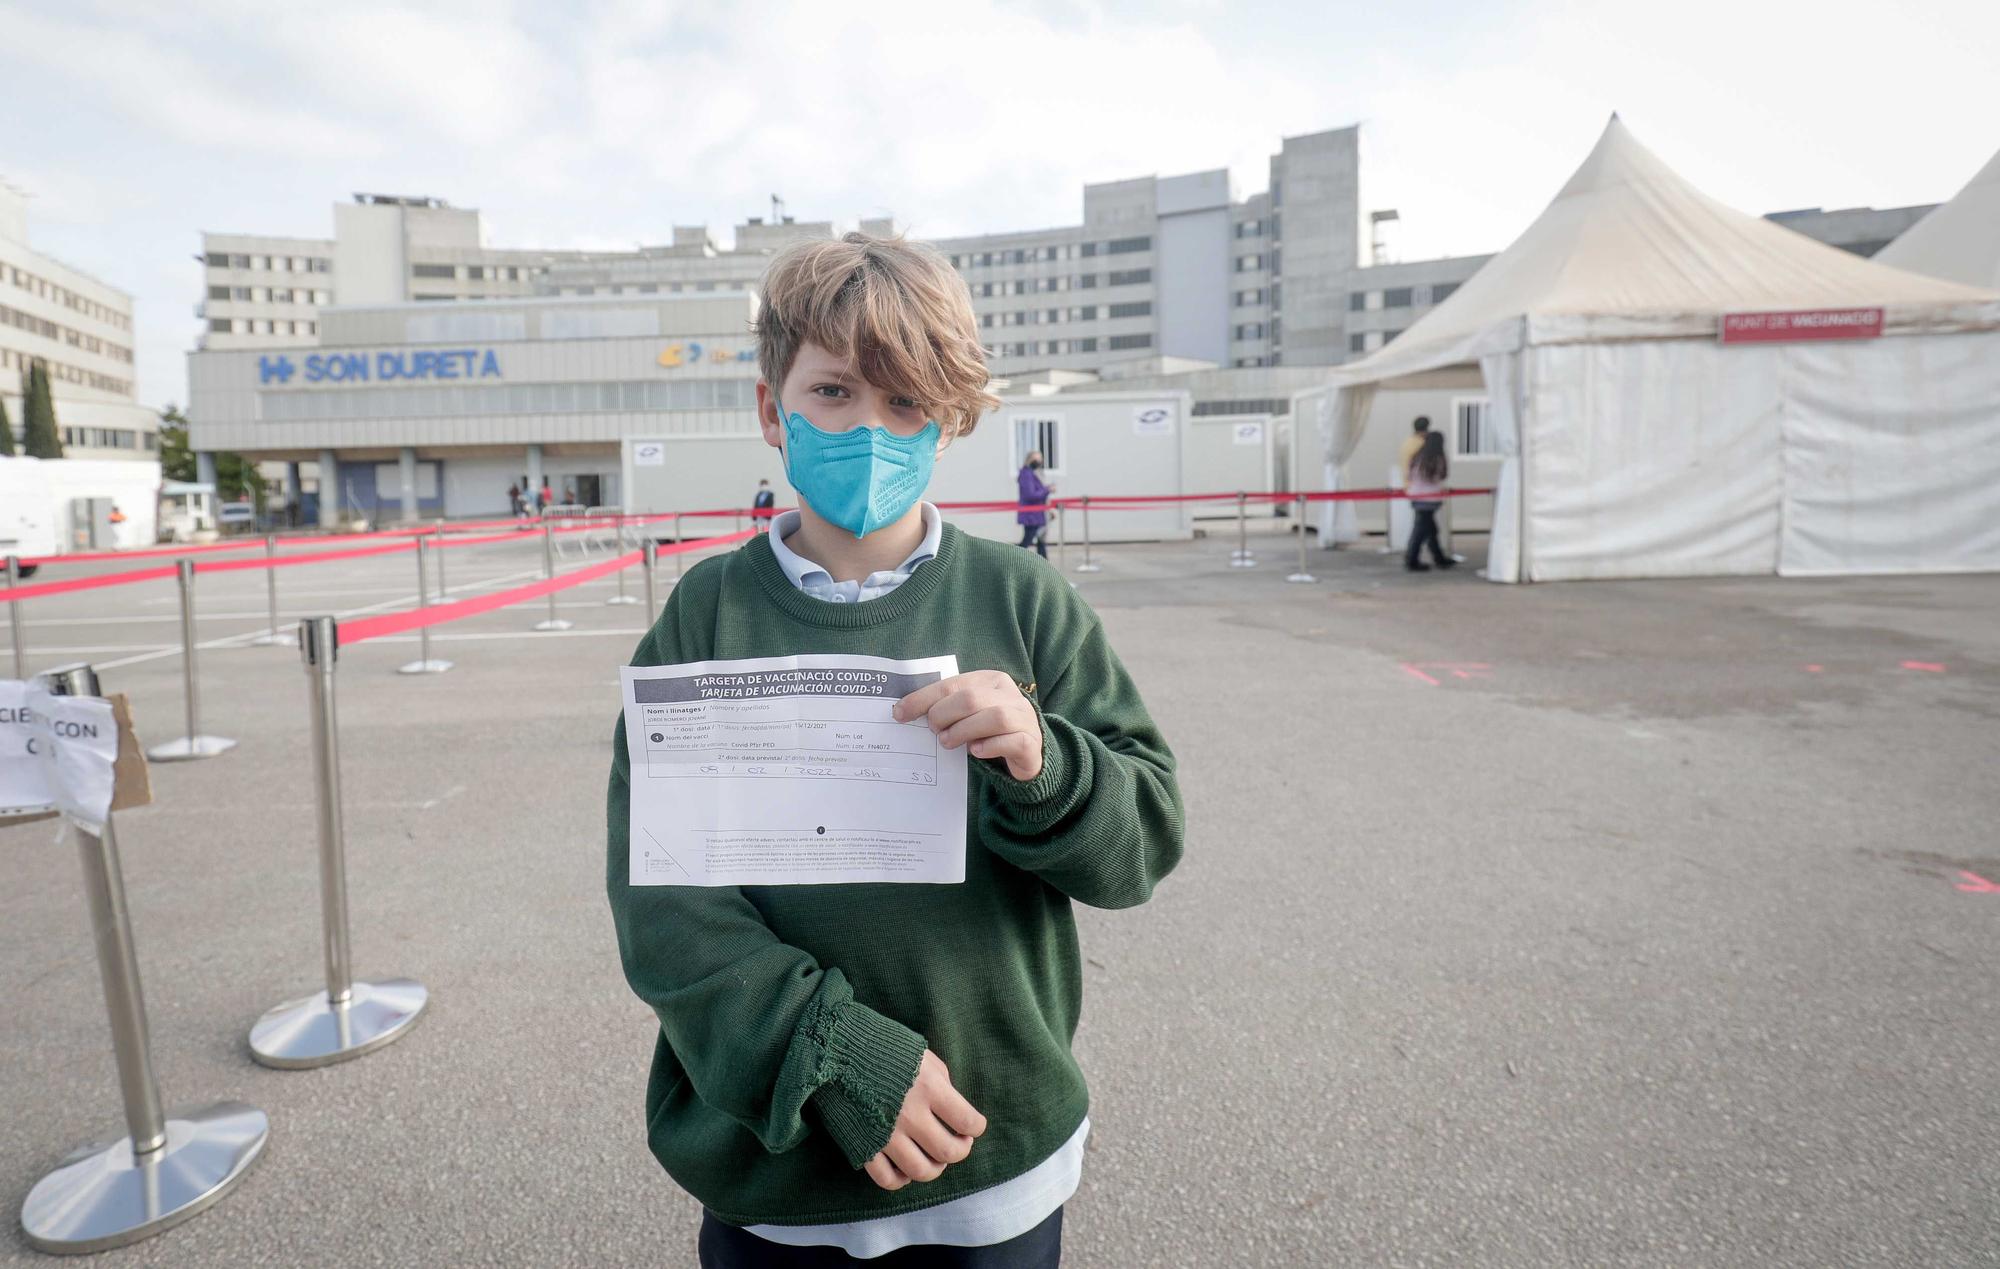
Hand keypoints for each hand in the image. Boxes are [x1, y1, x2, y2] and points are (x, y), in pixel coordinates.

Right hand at [863, 1050, 987, 1190]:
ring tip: (934, 1156)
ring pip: (921, 1171)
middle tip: (959, 1142)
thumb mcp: (922, 1055)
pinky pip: (887, 1179)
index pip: (967, 1121)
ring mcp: (886, 1134)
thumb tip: (952, 1109)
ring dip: (935, 1167)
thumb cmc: (882, 1045)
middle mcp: (910, 1115)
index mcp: (928, 1088)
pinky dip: (901, 1179)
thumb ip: (942, 1083)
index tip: (974, 1126)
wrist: (836, 1049)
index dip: (977, 1127)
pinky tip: (905, 1166)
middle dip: (961, 1150)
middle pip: (948, 1152)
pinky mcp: (863, 1145)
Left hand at [894, 671, 1042, 780]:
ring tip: (948, 742)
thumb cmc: (988, 729)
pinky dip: (990, 746)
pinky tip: (975, 751)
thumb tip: (904, 711)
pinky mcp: (1031, 743)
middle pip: (971, 698)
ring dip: (964, 731)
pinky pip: (1012, 741)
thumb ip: (946, 707)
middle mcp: (1010, 695)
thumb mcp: (968, 712)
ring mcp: (1024, 718)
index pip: (952, 684)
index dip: (923, 698)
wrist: (1025, 752)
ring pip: (995, 717)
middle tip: (934, 731)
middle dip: (944, 715)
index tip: (899, 713)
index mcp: (991, 680)